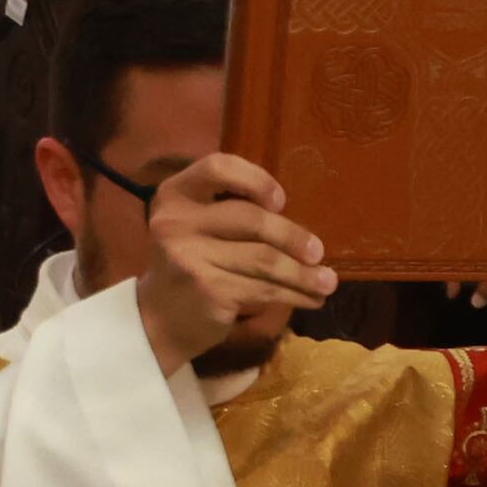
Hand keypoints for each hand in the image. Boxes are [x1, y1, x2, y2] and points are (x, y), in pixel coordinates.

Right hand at [129, 153, 334, 374]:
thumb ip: (231, 210)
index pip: (217, 167)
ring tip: (327, 282)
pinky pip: (264, 289)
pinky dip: (295, 294)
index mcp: (175, 195)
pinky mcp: (208, 290)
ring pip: (264, 259)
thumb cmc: (190, 264)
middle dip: (293, 237)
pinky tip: (311, 299)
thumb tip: (299, 224)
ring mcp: (190, 258)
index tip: (281, 202)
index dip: (256, 179)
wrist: (159, 319)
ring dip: (303, 273)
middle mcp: (176, 222)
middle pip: (251, 218)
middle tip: (319, 252)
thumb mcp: (197, 227)